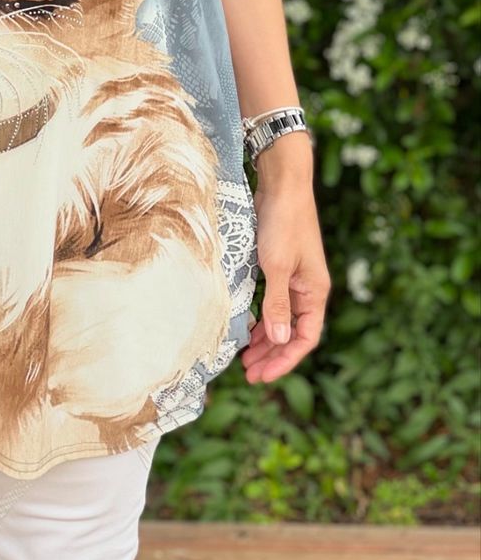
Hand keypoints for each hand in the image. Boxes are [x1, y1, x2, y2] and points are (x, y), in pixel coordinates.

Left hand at [240, 178, 330, 384]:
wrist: (283, 184)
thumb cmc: (283, 222)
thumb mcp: (277, 266)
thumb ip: (277, 303)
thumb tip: (277, 338)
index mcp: (315, 292)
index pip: (305, 338)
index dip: (284, 360)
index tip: (261, 375)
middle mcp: (308, 289)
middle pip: (293, 333)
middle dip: (272, 355)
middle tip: (248, 373)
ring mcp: (295, 278)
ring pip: (282, 319)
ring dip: (266, 339)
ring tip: (244, 356)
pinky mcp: (280, 267)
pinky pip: (273, 302)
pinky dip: (262, 317)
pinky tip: (248, 325)